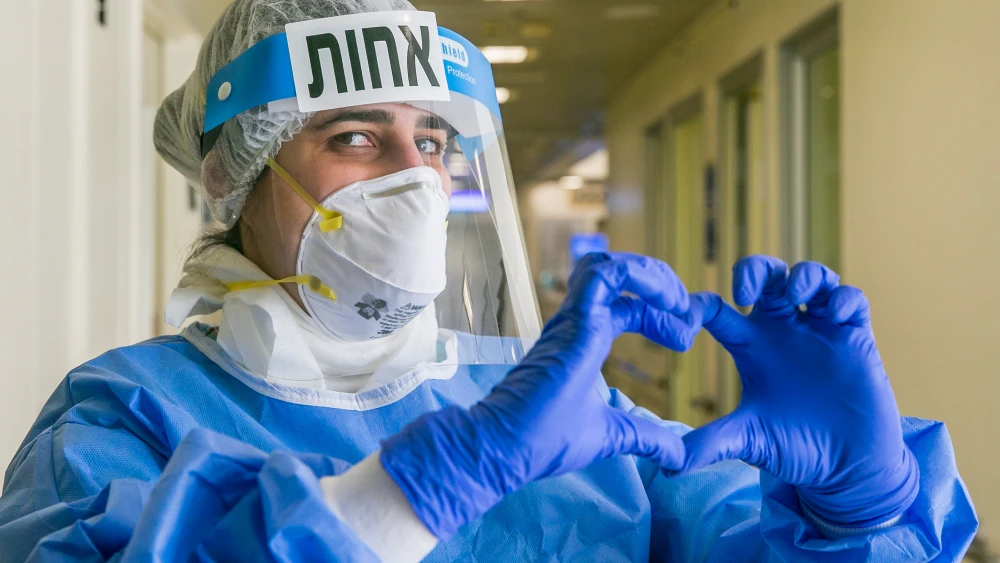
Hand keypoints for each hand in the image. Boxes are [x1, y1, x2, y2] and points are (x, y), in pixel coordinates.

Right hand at [381, 252, 698, 538]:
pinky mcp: (573, 319)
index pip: (628, 307)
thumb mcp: (613, 435)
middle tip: (689, 314)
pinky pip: (606, 274)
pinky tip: (666, 301)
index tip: (685, 340)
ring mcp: (572, 317)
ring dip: (651, 274)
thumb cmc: (546, 439)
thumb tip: (679, 457)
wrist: (508, 447)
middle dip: (662, 285)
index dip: (660, 315)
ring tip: (677, 302)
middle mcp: (577, 321)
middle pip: (621, 274)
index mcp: (585, 338)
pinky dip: (640, 277)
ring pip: (609, 264)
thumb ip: (647, 438)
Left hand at [684, 256, 918, 526]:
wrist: (847, 468)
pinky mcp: (856, 339)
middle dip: (755, 270)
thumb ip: (712, 444)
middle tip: (745, 291)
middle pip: (765, 277)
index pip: (717, 309)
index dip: (697, 307)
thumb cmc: (795, 448)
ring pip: (811, 279)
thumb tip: (667, 465)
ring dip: (802, 277)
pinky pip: (852, 300)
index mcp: (750, 346)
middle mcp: (783, 331)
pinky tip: (835, 315)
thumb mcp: (748, 442)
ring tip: (794, 297)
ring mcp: (820, 331)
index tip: (685, 324)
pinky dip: (844, 298)